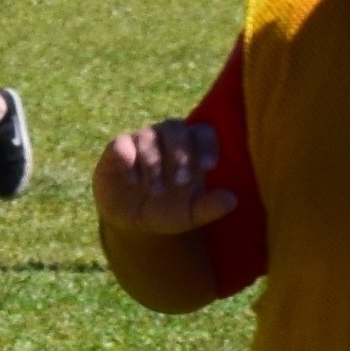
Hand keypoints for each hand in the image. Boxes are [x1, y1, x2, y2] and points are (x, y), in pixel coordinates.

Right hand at [96, 116, 233, 237]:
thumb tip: (233, 200)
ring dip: (154, 162)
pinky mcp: (116, 150)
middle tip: (181, 182)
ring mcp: (139, 142)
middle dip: (180, 153)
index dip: (207, 145)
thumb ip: (210, 207)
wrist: (131, 223)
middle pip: (175, 127)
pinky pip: (120, 143)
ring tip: (157, 191)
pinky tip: (134, 181)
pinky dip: (128, 159)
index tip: (208, 167)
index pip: (203, 132)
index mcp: (190, 148)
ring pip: (148, 135)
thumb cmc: (166, 212)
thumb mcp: (190, 214)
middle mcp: (165, 138)